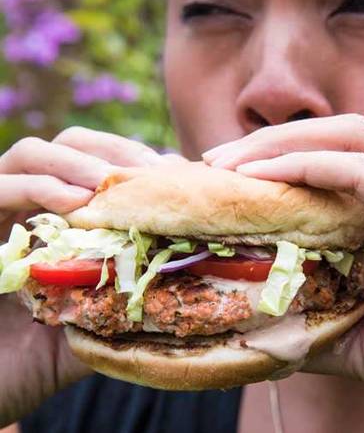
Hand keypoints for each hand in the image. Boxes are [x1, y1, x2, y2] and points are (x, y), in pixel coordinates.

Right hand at [0, 127, 185, 425]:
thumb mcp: (100, 319)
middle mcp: (28, 205)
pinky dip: (38, 187)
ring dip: (77, 161)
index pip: (99, 161)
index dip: (137, 160)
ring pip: (31, 153)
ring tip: (111, 185)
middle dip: (113, 152)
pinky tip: (74, 204)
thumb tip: (194, 272)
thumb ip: (134, 291)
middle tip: (149, 174)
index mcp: (61, 215)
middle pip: (70, 143)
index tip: (176, 173)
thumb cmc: (37, 359)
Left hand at [203, 114, 363, 431]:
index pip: (350, 157)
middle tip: (219, 160)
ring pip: (356, 142)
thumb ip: (322, 315)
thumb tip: (263, 318)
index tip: (236, 176)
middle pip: (349, 134)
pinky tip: (266, 181)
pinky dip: (312, 170)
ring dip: (286, 147)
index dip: (291, 156)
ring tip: (230, 166)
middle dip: (279, 139)